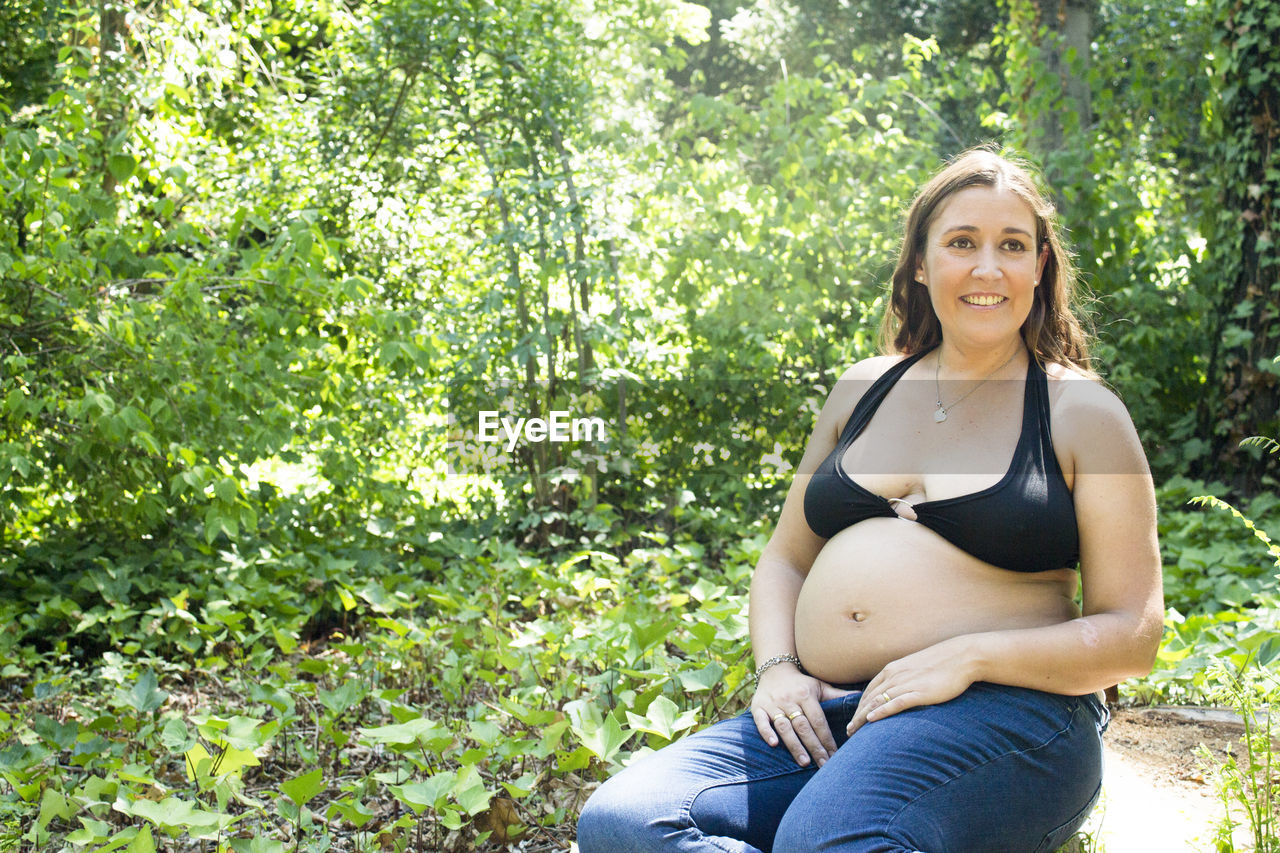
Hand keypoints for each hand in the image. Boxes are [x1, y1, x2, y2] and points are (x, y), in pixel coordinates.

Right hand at [750, 665, 852, 767]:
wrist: (773, 669)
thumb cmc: (801, 683)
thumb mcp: (819, 686)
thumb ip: (838, 695)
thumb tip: (862, 696)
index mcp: (806, 695)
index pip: (818, 720)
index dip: (827, 738)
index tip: (835, 756)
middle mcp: (790, 699)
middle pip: (803, 726)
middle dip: (814, 747)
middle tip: (823, 765)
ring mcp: (773, 704)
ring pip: (784, 726)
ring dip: (794, 744)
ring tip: (804, 762)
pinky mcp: (758, 707)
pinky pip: (760, 720)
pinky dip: (766, 732)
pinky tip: (773, 744)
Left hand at [847, 636, 976, 735]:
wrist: (962, 656)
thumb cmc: (941, 664)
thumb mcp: (916, 669)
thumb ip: (904, 679)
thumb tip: (898, 691)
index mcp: (892, 669)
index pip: (870, 691)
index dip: (860, 706)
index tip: (854, 720)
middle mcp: (895, 676)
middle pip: (869, 698)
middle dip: (857, 716)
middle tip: (849, 731)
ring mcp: (906, 683)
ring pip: (877, 702)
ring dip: (863, 717)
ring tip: (854, 731)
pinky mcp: (919, 692)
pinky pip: (895, 703)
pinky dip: (881, 711)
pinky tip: (871, 720)